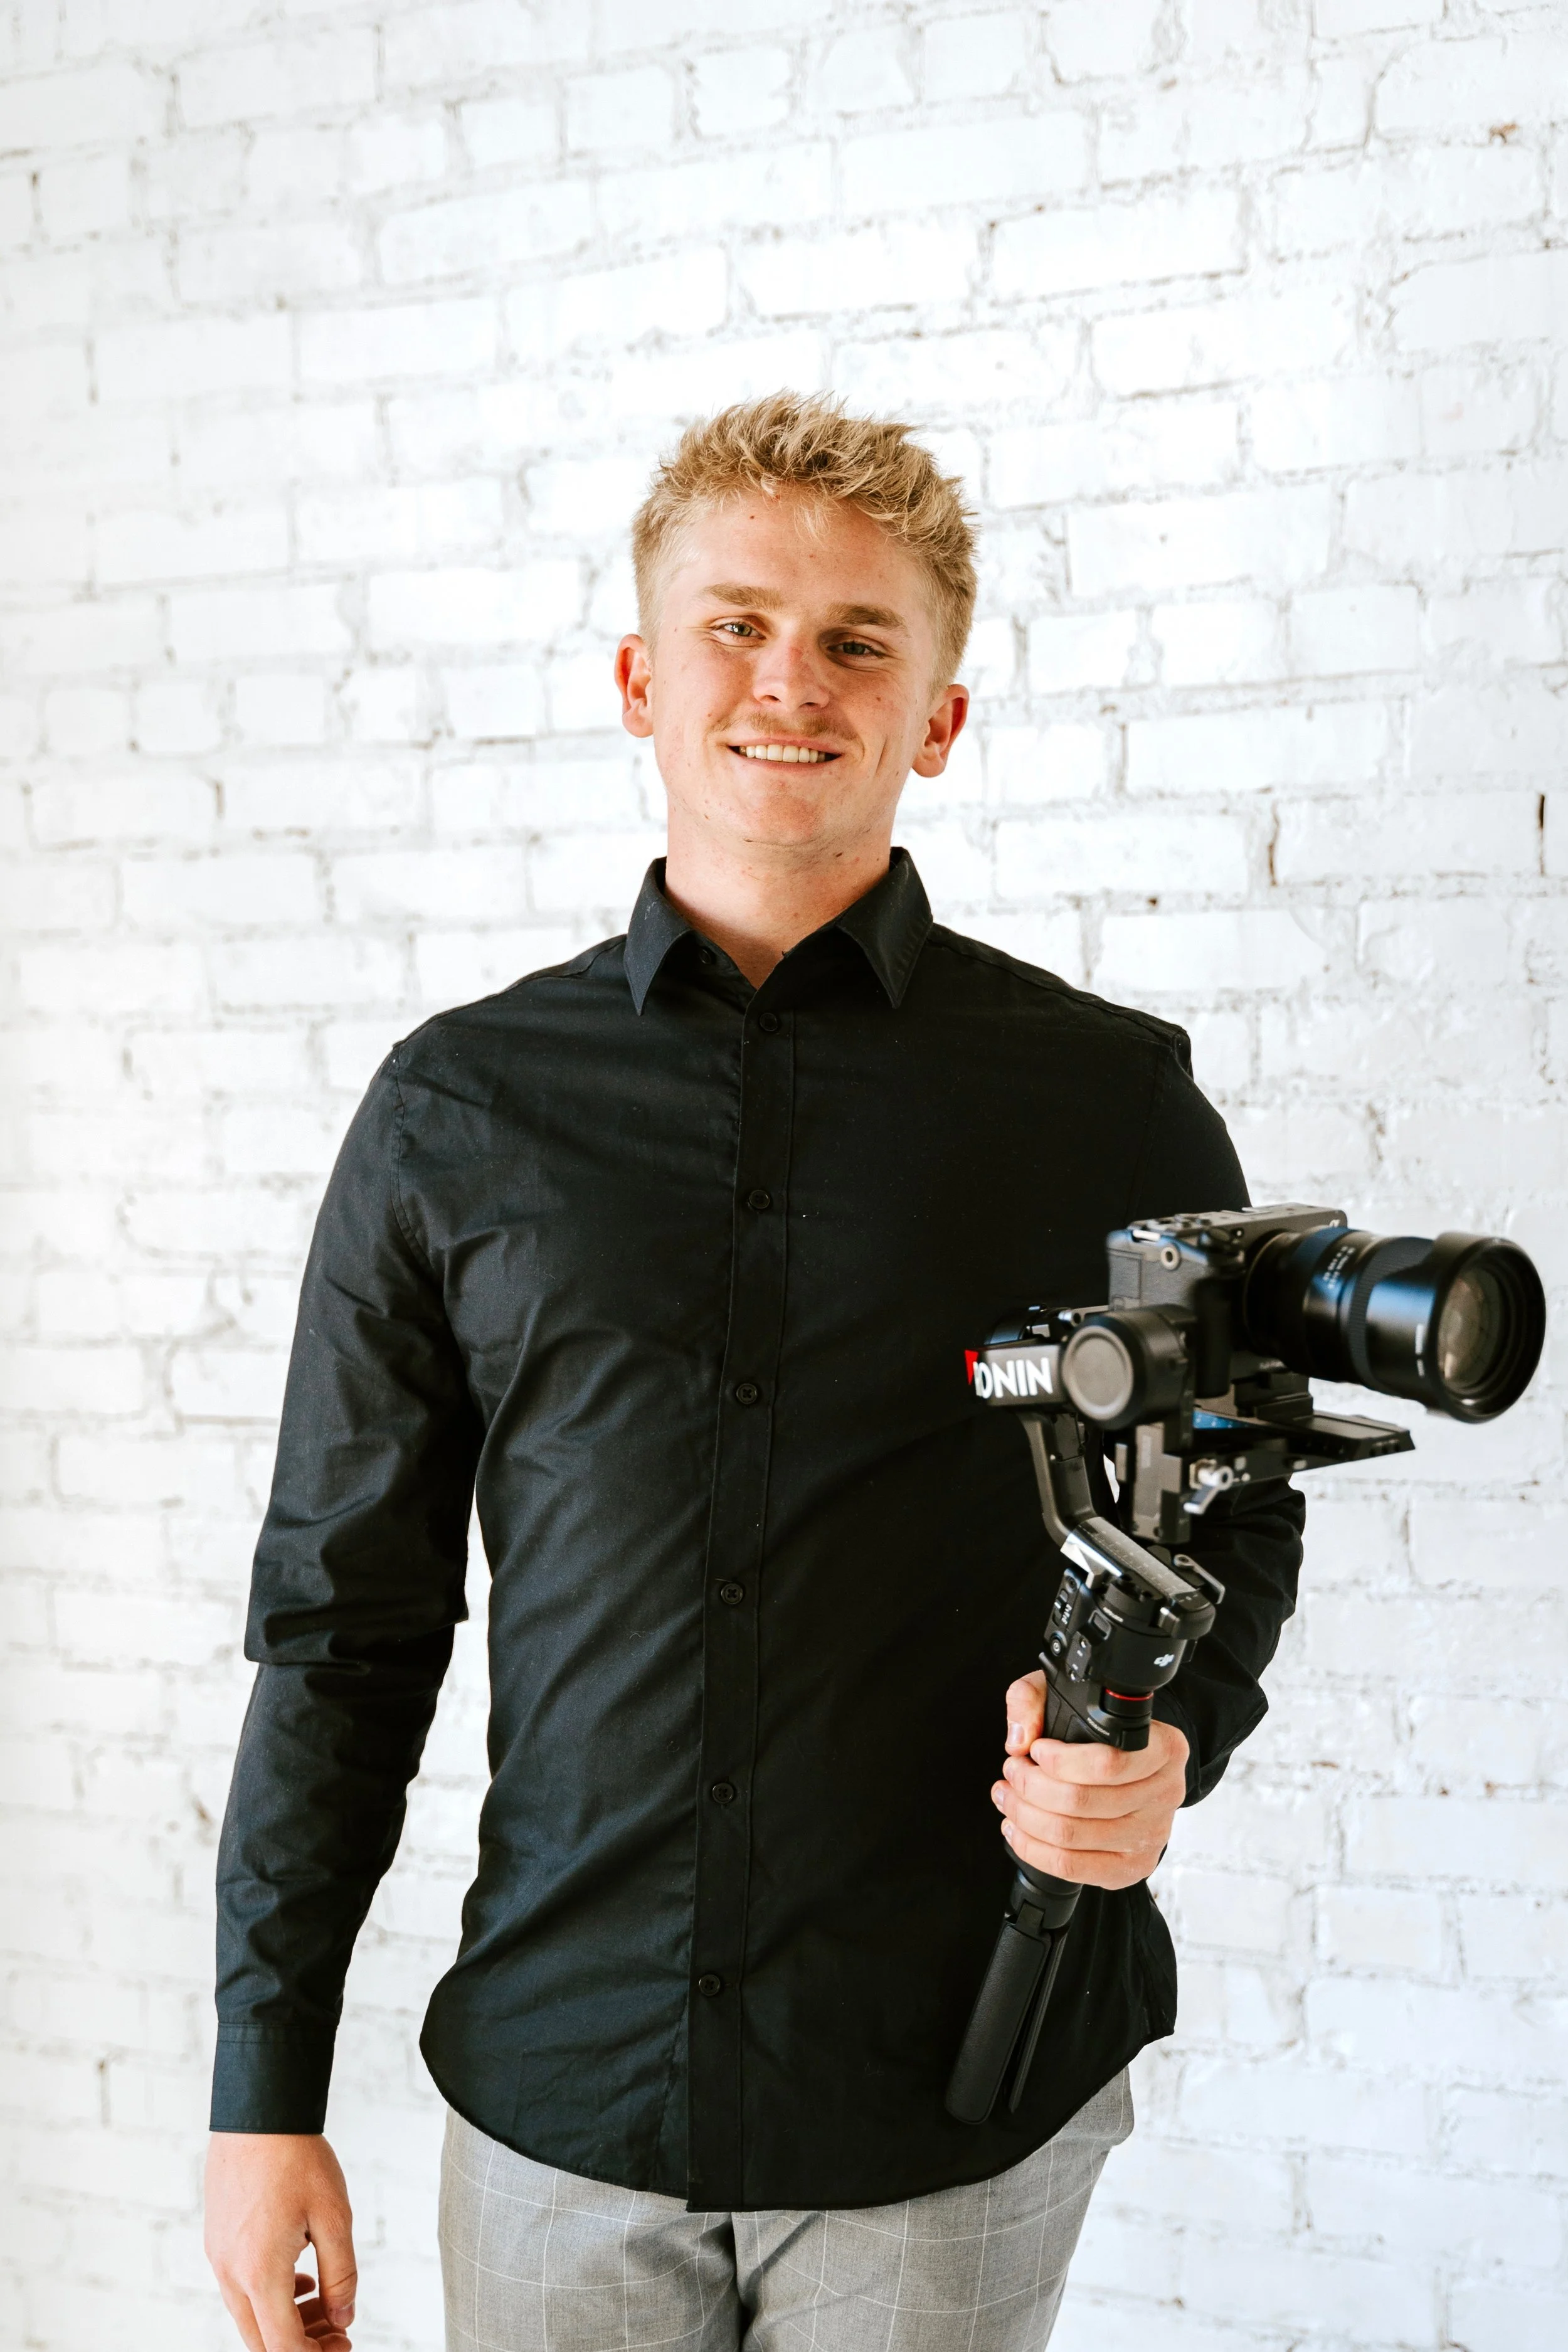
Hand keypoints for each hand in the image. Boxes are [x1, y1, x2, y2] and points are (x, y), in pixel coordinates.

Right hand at [205, 2133, 356, 2351]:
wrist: (259, 2113)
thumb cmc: (298, 2159)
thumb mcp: (335, 2217)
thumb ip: (341, 2275)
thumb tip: (344, 2318)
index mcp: (260, 2273)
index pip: (283, 2348)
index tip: (344, 2344)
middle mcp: (231, 2273)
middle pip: (261, 2341)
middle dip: (301, 2345)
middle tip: (338, 2333)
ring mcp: (219, 2257)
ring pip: (249, 2316)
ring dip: (286, 2322)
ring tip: (324, 2304)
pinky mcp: (217, 2241)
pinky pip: (240, 2288)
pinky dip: (270, 2298)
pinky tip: (300, 2279)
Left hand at [991, 1670, 1189, 1890]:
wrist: (1138, 1769)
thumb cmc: (1102, 1735)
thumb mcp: (1070, 1695)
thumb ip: (1034, 1699)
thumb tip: (1019, 1738)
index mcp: (1164, 1749)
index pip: (1107, 1763)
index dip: (1059, 1761)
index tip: (1034, 1750)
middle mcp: (1164, 1794)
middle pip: (1080, 1801)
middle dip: (1029, 1786)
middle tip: (1011, 1772)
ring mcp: (1151, 1836)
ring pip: (1070, 1836)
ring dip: (1024, 1816)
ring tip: (1007, 1797)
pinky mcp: (1132, 1867)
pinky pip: (1072, 1868)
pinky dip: (1033, 1849)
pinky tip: (1017, 1829)